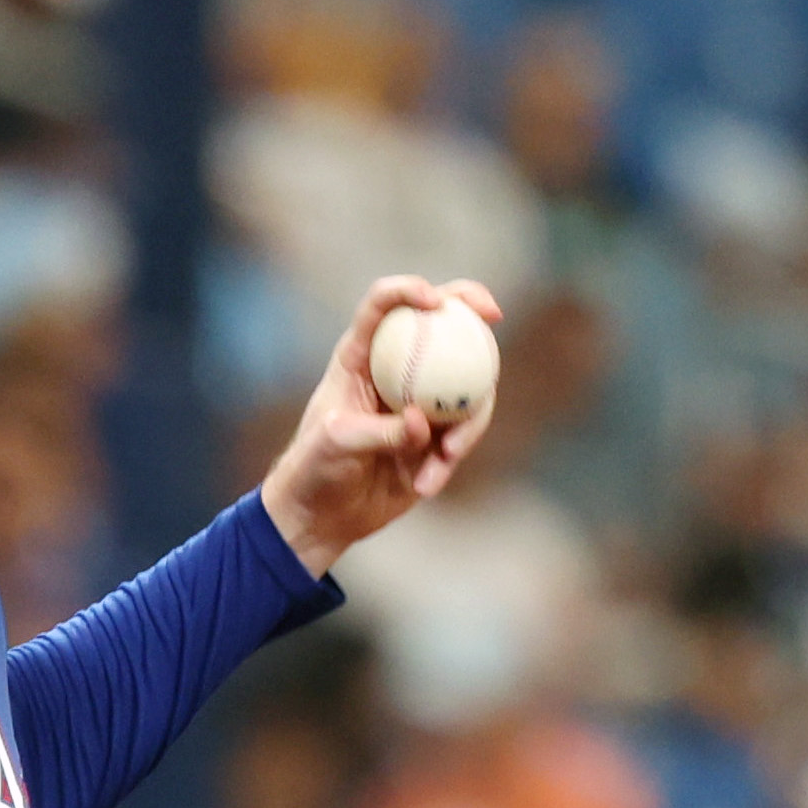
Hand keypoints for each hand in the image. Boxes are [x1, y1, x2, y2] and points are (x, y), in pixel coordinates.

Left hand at [260, 276, 499, 575]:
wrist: (321, 517)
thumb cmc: (314, 469)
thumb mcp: (338, 444)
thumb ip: (382, 430)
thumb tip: (423, 420)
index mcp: (360, 355)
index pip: (384, 305)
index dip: (409, 291)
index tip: (435, 302)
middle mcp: (395, 369)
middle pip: (441, 321)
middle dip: (472, 306)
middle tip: (493, 316)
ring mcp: (421, 400)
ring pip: (465, 383)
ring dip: (467, 415)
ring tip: (448, 455)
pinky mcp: (436, 436)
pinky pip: (462, 433)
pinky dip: (452, 456)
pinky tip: (430, 483)